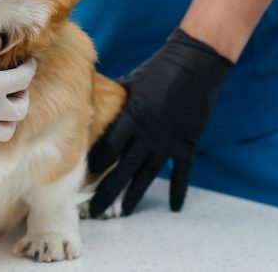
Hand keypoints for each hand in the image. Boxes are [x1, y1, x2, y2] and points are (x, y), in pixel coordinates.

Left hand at [87, 29, 231, 216]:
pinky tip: (174, 207)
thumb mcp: (129, 82)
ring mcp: (168, 142)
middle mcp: (147, 134)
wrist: (195, 64)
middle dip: (107, 192)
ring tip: (124, 212)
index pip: (107, 149)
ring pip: (147, 176)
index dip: (94, 165)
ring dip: (134, 195)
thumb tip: (88, 98)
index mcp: (130, 118)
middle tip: (95, 210)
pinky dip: (178, 191)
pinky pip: (181, 173)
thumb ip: (112, 98)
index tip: (82, 177)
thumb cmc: (158, 69)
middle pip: (123, 170)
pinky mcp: (187, 144)